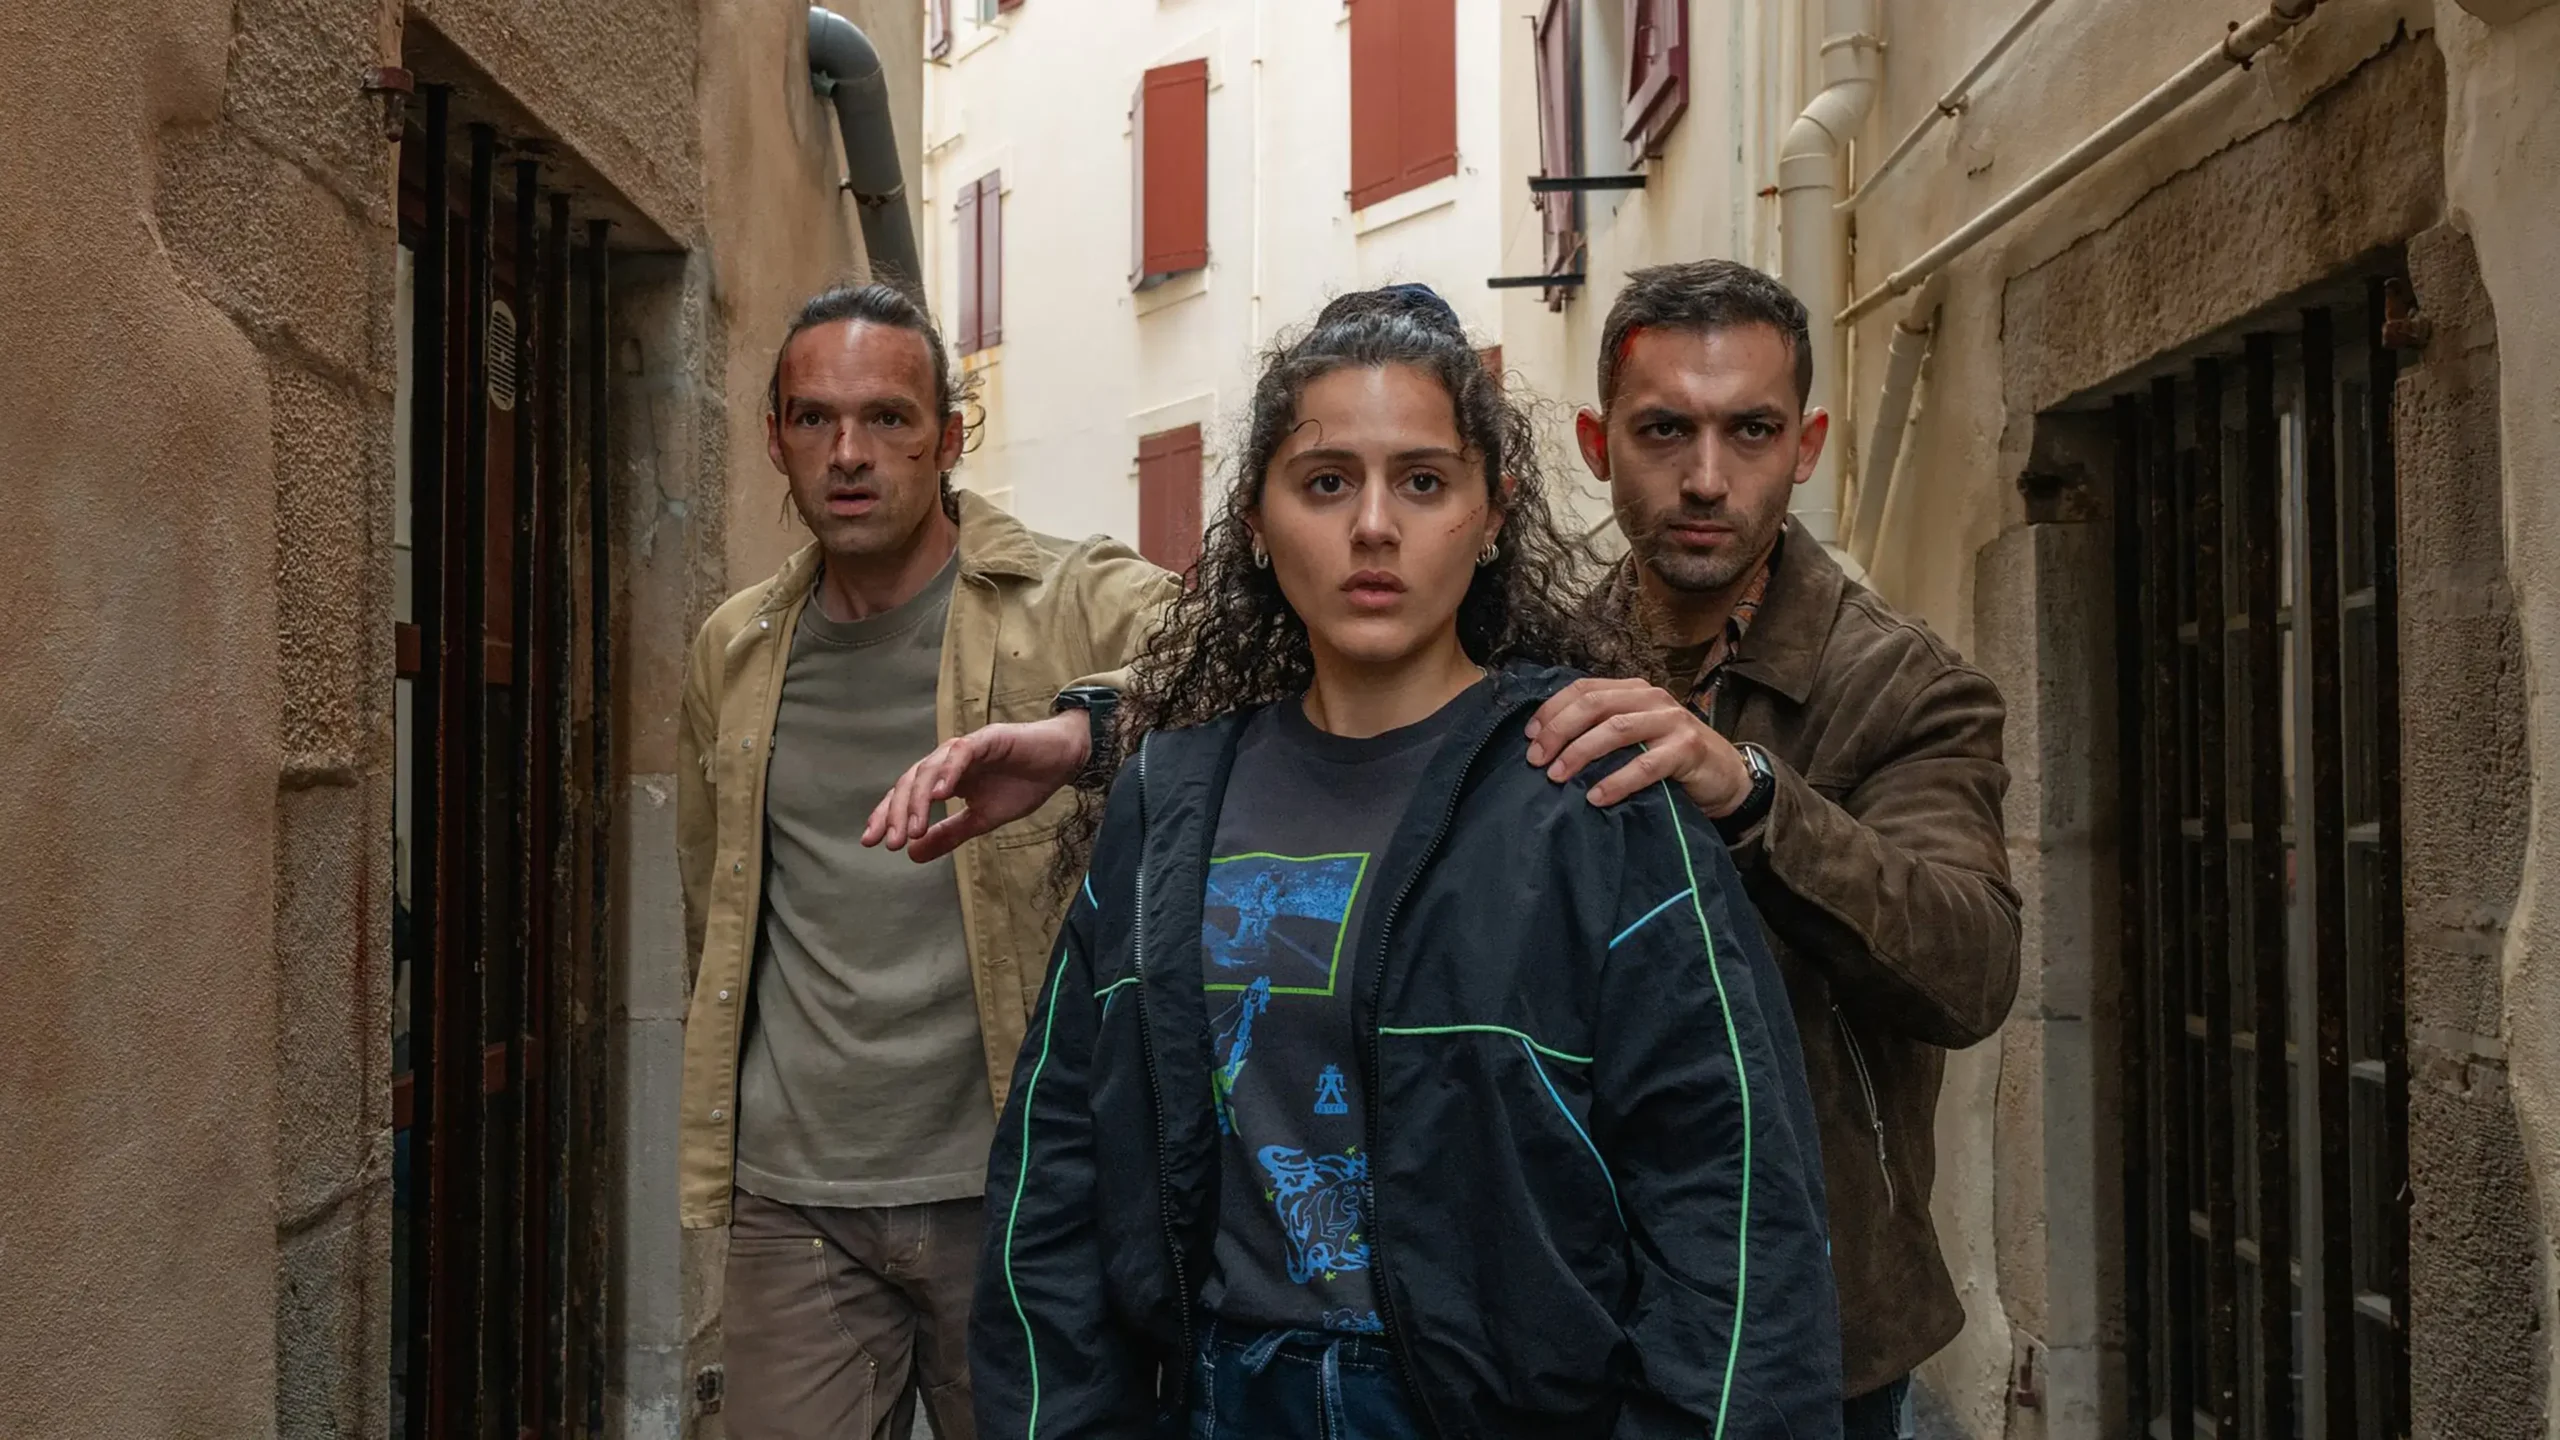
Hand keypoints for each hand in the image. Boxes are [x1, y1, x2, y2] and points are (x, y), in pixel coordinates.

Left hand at [862, 711, 1091, 862]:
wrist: (1062, 761)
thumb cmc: (1024, 784)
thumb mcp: (982, 820)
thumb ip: (949, 834)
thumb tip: (912, 855)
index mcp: (944, 778)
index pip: (906, 795)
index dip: (887, 815)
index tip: (871, 841)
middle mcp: (948, 761)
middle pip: (910, 782)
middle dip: (897, 813)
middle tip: (892, 842)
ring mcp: (966, 748)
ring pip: (930, 769)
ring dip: (919, 800)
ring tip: (914, 828)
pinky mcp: (988, 739)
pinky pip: (961, 753)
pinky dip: (948, 772)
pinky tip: (940, 794)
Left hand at [1523, 677, 1754, 813]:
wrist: (1724, 774)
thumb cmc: (1669, 757)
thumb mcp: (1635, 735)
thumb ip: (1602, 730)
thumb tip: (1546, 745)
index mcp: (1633, 690)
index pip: (1583, 689)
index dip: (1551, 711)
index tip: (1528, 738)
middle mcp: (1651, 698)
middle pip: (1594, 705)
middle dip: (1558, 731)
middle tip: (1536, 760)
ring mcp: (1671, 721)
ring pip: (1616, 729)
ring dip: (1581, 753)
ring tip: (1557, 777)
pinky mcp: (1687, 749)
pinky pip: (1645, 765)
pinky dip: (1616, 781)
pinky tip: (1596, 797)